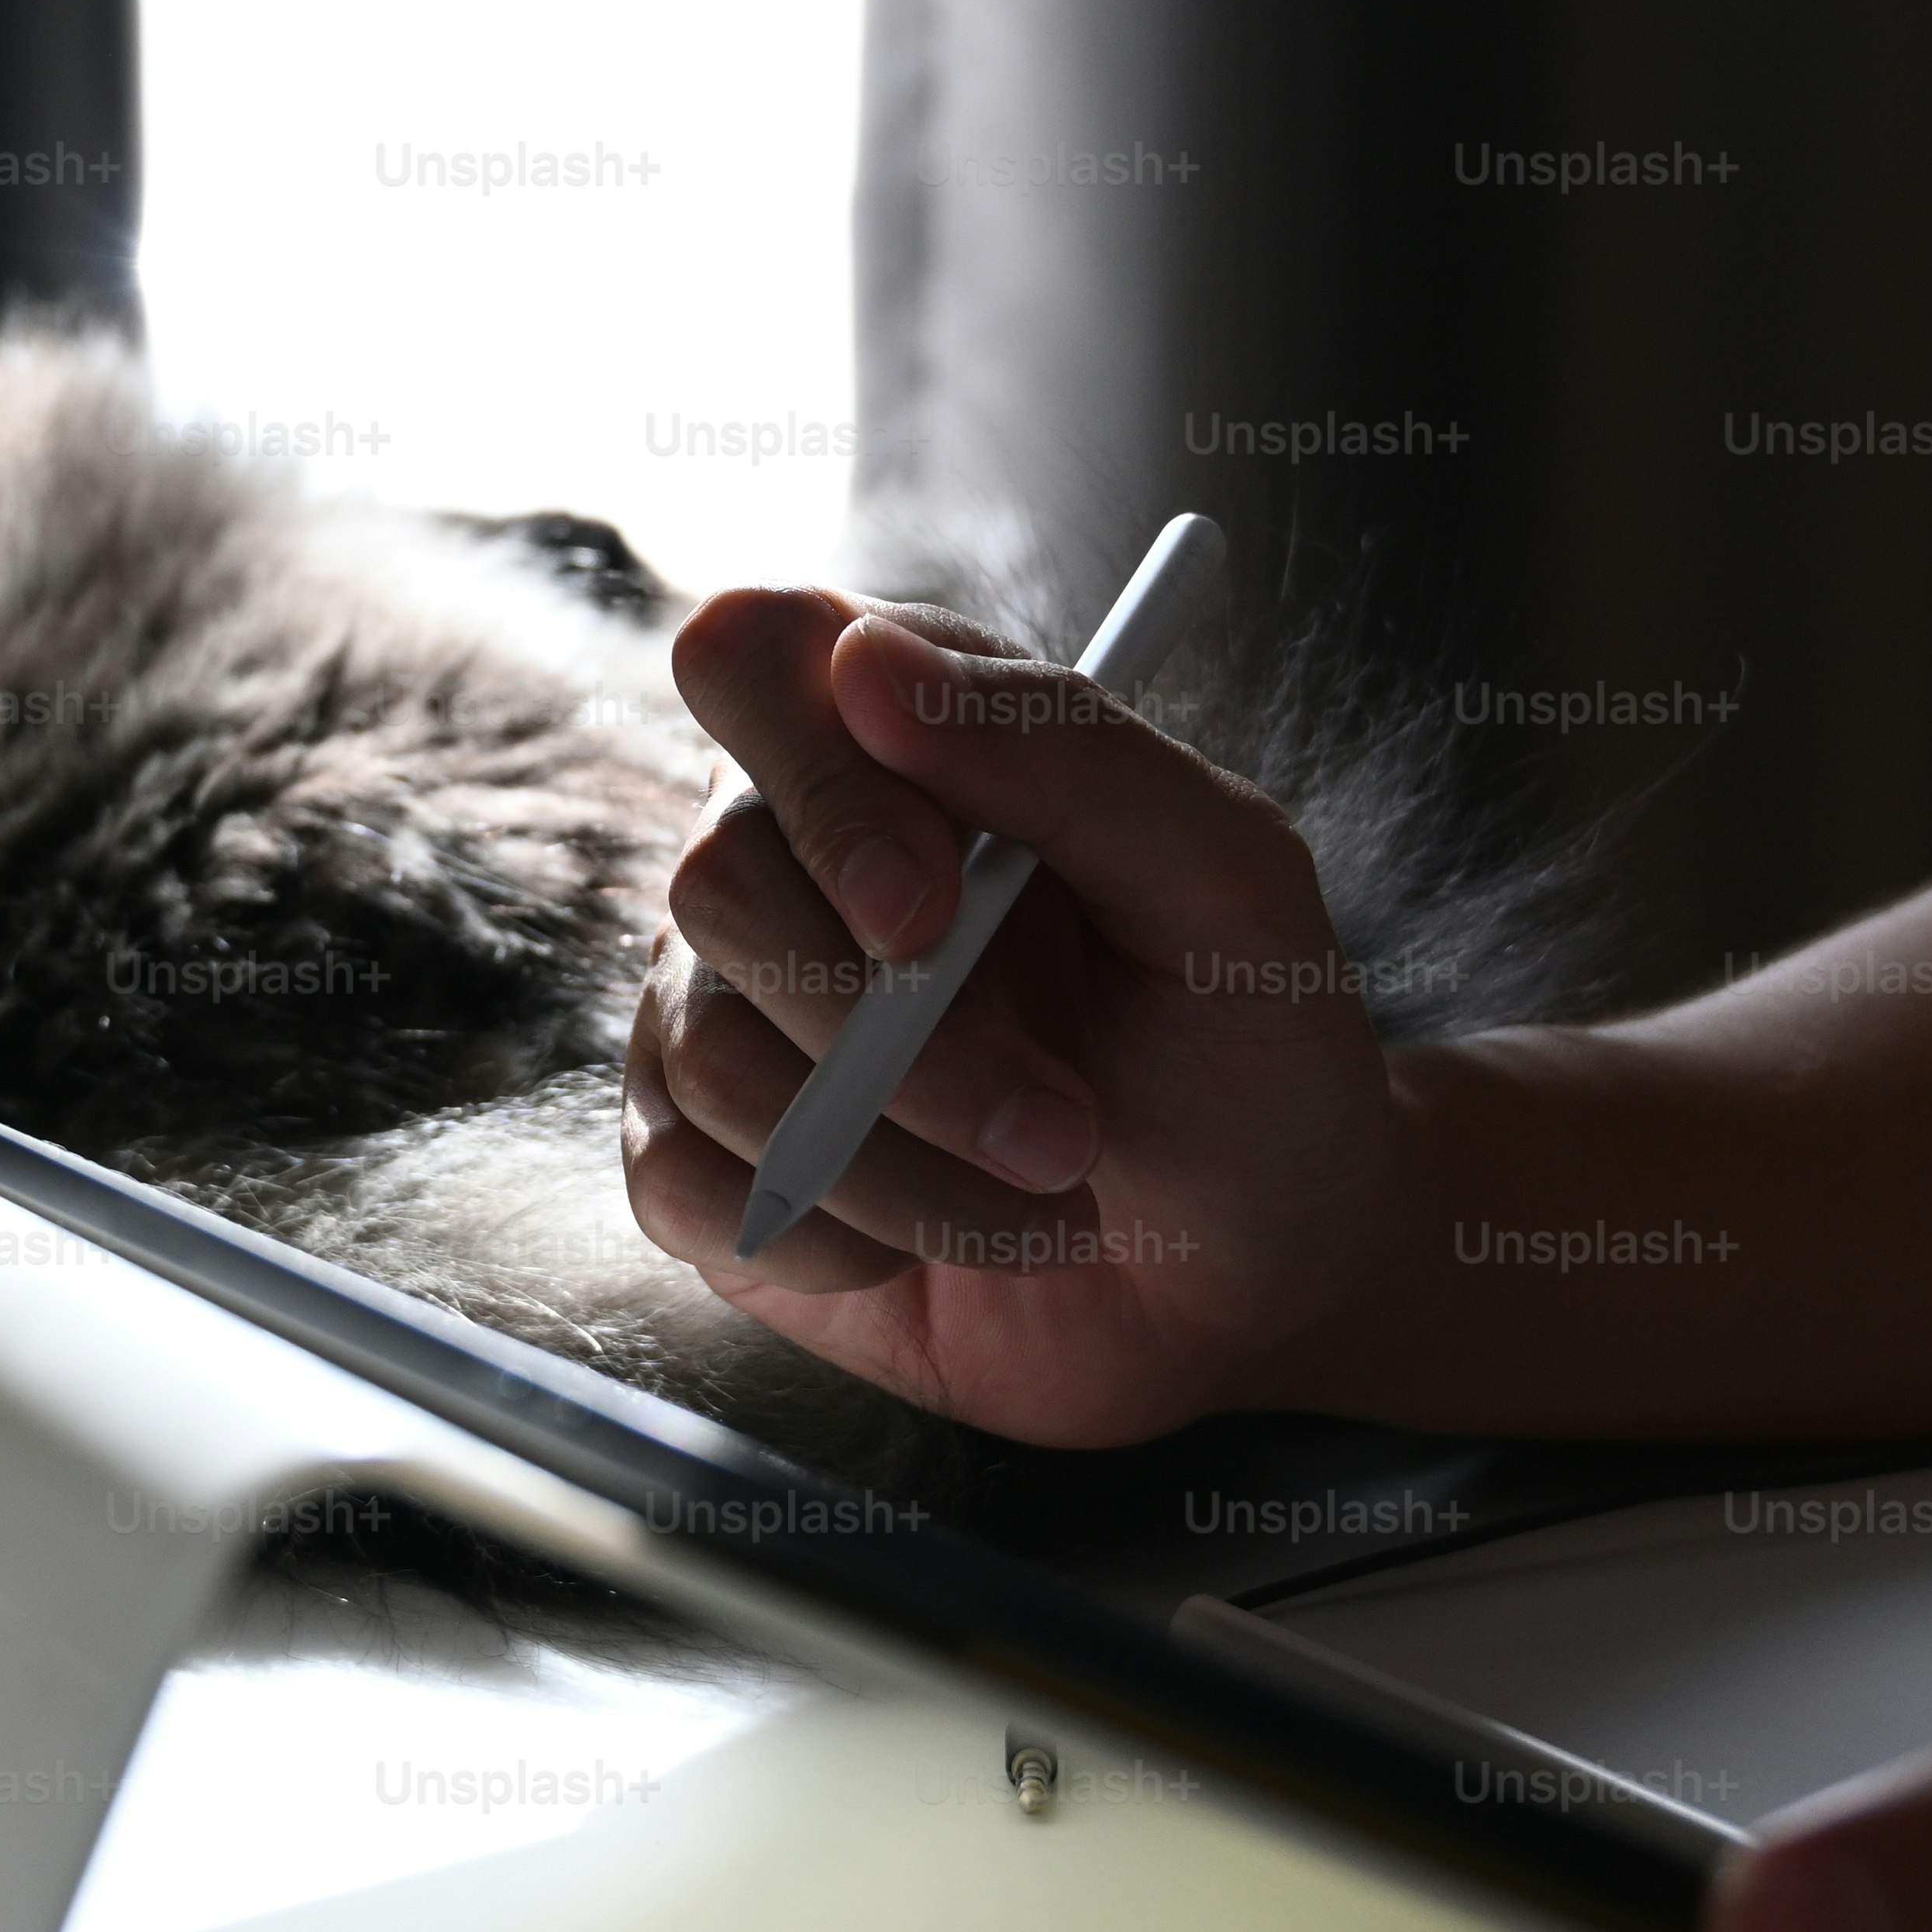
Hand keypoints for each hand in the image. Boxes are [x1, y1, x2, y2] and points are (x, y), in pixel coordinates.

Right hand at [616, 586, 1413, 1447]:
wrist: (1248, 1274)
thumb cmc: (1245, 1052)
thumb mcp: (1228, 886)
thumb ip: (1071, 752)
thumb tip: (869, 662)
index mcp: (905, 737)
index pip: (752, 657)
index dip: (821, 787)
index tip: (930, 914)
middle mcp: (790, 851)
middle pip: (717, 880)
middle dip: (905, 1040)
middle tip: (1063, 1125)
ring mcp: (730, 1004)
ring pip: (713, 1057)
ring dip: (901, 1162)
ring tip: (1049, 1194)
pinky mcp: (704, 1158)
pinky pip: (683, 1185)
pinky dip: (834, 1238)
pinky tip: (937, 1242)